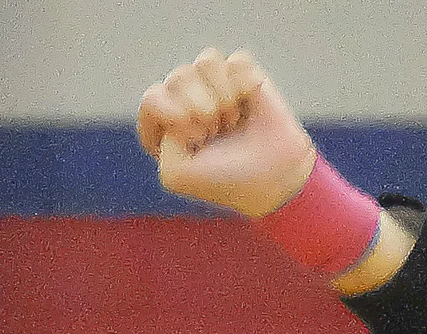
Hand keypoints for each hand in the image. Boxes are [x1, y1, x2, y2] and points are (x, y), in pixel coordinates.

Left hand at [137, 50, 315, 217]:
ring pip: (207, 60)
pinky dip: (243, 84)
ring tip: (230, 120)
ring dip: (221, 94)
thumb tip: (184, 102)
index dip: (171, 112)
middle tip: (214, 132)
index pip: (153, 98)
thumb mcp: (174, 174)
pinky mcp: (245, 78)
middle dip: (199, 106)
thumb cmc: (223, 179)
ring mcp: (215, 87)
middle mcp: (185, 102)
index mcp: (162, 127)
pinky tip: (249, 104)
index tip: (195, 136)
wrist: (273, 177)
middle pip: (179, 77)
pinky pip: (238, 60)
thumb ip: (158, 139)